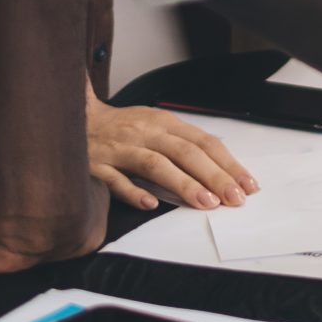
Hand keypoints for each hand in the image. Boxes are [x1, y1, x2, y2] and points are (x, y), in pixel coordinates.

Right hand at [85, 99, 259, 211]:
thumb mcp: (156, 126)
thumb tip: (220, 169)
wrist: (74, 117)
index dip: (228, 164)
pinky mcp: (97, 165)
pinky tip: (150, 204)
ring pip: (156, 165)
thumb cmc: (123, 127)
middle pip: (186, 152)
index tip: (247, 185)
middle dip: (214, 176)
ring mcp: (122, 149)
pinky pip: (116, 180)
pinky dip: (133, 192)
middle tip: (234, 198)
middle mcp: (146, 133)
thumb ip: (182, 145)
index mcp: (164, 123)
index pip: (204, 143)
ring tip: (206, 202)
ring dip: (183, 184)